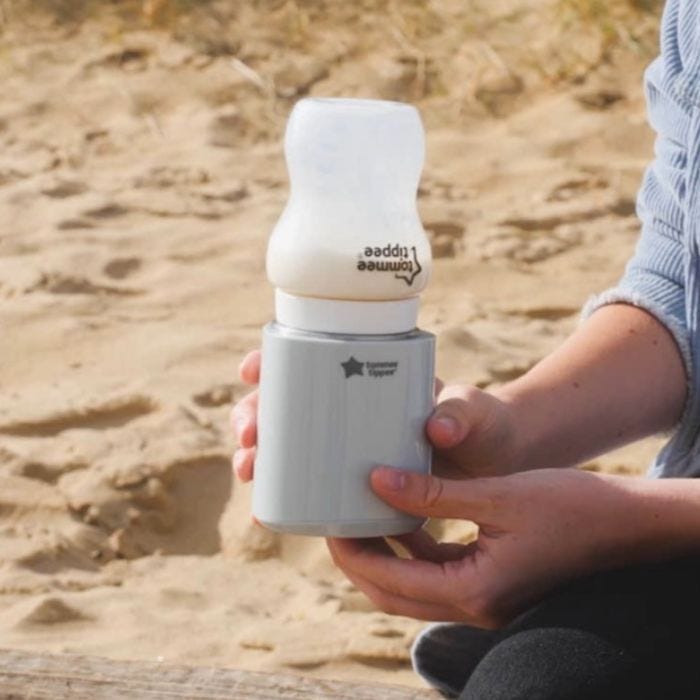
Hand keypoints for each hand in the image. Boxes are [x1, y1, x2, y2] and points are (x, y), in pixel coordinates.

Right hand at [230, 350, 520, 481]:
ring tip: (250, 469)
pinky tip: (267, 506)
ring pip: (288, 444)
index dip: (271, 362)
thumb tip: (438, 428)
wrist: (497, 465)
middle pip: (285, 404)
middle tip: (249, 435)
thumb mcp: (475, 413)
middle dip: (254, 415)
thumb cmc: (484, 426)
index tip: (252, 370)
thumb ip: (463, 413)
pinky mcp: (356, 482)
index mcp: (369, 377)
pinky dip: (283, 489)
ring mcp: (350, 446)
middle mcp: (350, 409)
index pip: (308, 359)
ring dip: (259, 454)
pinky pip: (309, 482)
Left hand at [327, 467, 642, 627]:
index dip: (352, 553)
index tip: (328, 522)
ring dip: (385, 557)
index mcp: (475, 591)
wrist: (626, 523)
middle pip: (394, 594)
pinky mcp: (492, 584)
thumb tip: (378, 481)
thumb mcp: (497, 495)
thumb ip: (434, 494)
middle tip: (335, 521)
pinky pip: (438, 573)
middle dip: (360, 560)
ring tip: (360, 517)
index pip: (390, 581)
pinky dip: (414, 552)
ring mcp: (485, 599)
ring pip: (414, 586)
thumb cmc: (570, 506)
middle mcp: (476, 605)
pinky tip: (404, 519)